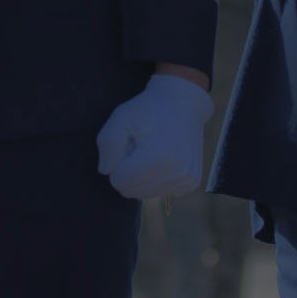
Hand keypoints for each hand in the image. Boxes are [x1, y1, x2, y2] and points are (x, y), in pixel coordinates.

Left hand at [95, 70, 212, 200]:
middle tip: (140, 147)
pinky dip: (156, 179)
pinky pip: (160, 192)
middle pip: (131, 191)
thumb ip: (108, 143)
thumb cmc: (148, 109)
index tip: (129, 145)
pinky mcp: (191, 183)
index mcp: (158, 159)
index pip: (119, 182)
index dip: (118, 163)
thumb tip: (106, 171)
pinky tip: (164, 159)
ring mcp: (186, 181)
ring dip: (142, 176)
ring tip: (152, 152)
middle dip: (129, 171)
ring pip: (145, 194)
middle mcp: (176, 175)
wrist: (183, 103)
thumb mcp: (121, 117)